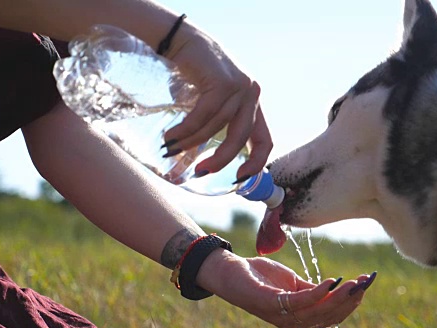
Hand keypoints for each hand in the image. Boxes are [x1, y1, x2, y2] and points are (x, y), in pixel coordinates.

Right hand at [161, 24, 272, 179]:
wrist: (182, 40)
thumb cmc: (193, 75)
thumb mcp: (209, 104)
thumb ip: (211, 129)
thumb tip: (193, 167)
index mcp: (252, 103)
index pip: (265, 139)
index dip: (256, 163)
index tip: (239, 179)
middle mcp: (251, 94)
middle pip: (241, 137)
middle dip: (221, 159)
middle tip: (201, 171)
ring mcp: (239, 86)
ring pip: (217, 126)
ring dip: (191, 142)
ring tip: (171, 147)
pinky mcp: (222, 81)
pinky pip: (203, 115)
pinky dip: (186, 129)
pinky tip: (171, 135)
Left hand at [197, 249, 372, 327]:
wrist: (230, 271)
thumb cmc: (260, 277)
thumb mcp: (291, 283)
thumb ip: (311, 290)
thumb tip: (335, 288)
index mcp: (298, 317)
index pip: (330, 317)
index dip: (350, 304)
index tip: (365, 286)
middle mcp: (291, 321)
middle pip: (328, 317)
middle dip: (349, 301)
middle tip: (365, 283)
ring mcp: (280, 314)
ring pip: (317, 312)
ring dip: (339, 297)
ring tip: (353, 283)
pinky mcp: (269, 302)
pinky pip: (299, 302)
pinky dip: (317, 293)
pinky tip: (330, 281)